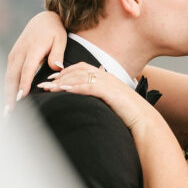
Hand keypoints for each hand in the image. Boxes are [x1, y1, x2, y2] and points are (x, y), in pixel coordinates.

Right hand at [4, 11, 66, 111]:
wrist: (43, 20)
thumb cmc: (55, 31)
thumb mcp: (61, 39)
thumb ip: (58, 53)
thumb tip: (57, 67)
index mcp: (33, 49)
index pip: (27, 70)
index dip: (23, 83)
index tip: (21, 97)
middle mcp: (20, 53)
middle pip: (13, 76)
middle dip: (10, 94)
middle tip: (10, 111)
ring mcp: (14, 55)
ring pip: (8, 77)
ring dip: (6, 94)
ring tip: (7, 111)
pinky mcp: (12, 58)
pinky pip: (9, 75)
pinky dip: (8, 88)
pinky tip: (9, 100)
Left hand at [38, 63, 153, 131]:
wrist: (143, 119)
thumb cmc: (128, 114)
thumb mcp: (112, 102)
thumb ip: (101, 96)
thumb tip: (88, 101)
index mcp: (105, 76)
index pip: (81, 68)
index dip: (65, 72)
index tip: (53, 79)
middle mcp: (105, 76)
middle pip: (77, 71)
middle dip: (59, 77)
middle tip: (44, 83)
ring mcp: (107, 83)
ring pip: (79, 78)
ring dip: (62, 83)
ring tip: (48, 89)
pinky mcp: (108, 92)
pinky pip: (87, 87)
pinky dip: (74, 88)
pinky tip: (63, 91)